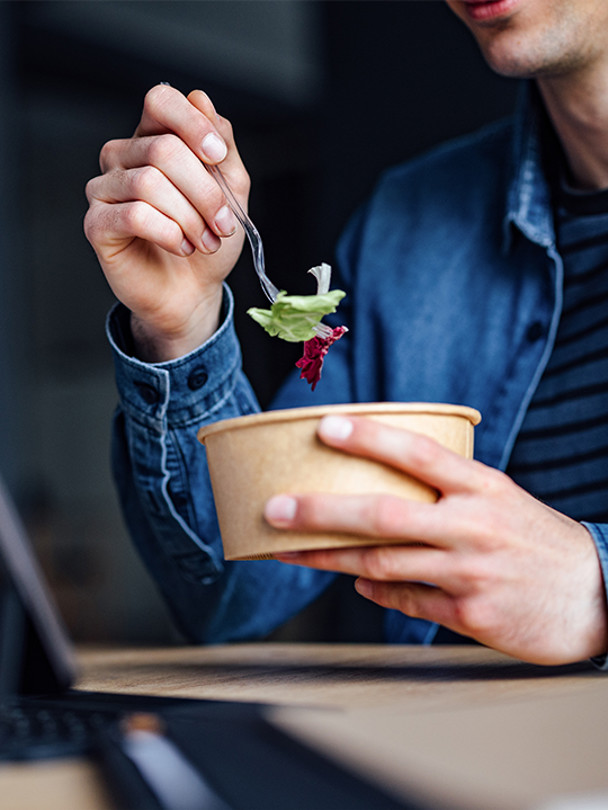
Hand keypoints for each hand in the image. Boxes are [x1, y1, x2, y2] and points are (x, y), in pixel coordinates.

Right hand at [84, 84, 247, 359]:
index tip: (218, 158)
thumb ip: (222, 147)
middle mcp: (124, 157)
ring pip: (150, 183)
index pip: (161, 101)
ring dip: (190, 218)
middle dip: (205, 192)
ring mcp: (105, 189)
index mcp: (155, 139)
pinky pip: (134, 214)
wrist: (192, 292)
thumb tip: (200, 99)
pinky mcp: (97, 223)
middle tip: (224, 224)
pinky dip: (169, 233)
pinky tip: (181, 247)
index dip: (192, 124)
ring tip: (205, 241)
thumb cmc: (208, 239)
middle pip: (163, 149)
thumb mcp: (231, 191)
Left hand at [264, 415, 607, 664]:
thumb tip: (382, 491)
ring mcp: (470, 572)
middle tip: (274, 508)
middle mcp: (473, 526)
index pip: (417, 453)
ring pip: (382, 563)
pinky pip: (405, 600)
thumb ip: (447, 489)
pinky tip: (356, 582)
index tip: (324, 427)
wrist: (595, 594)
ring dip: (329, 558)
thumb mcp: (500, 497)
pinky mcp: (470, 613)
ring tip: (289, 550)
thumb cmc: (536, 539)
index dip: (368, 438)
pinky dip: (375, 590)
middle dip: (321, 511)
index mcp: (482, 487)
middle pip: (383, 514)